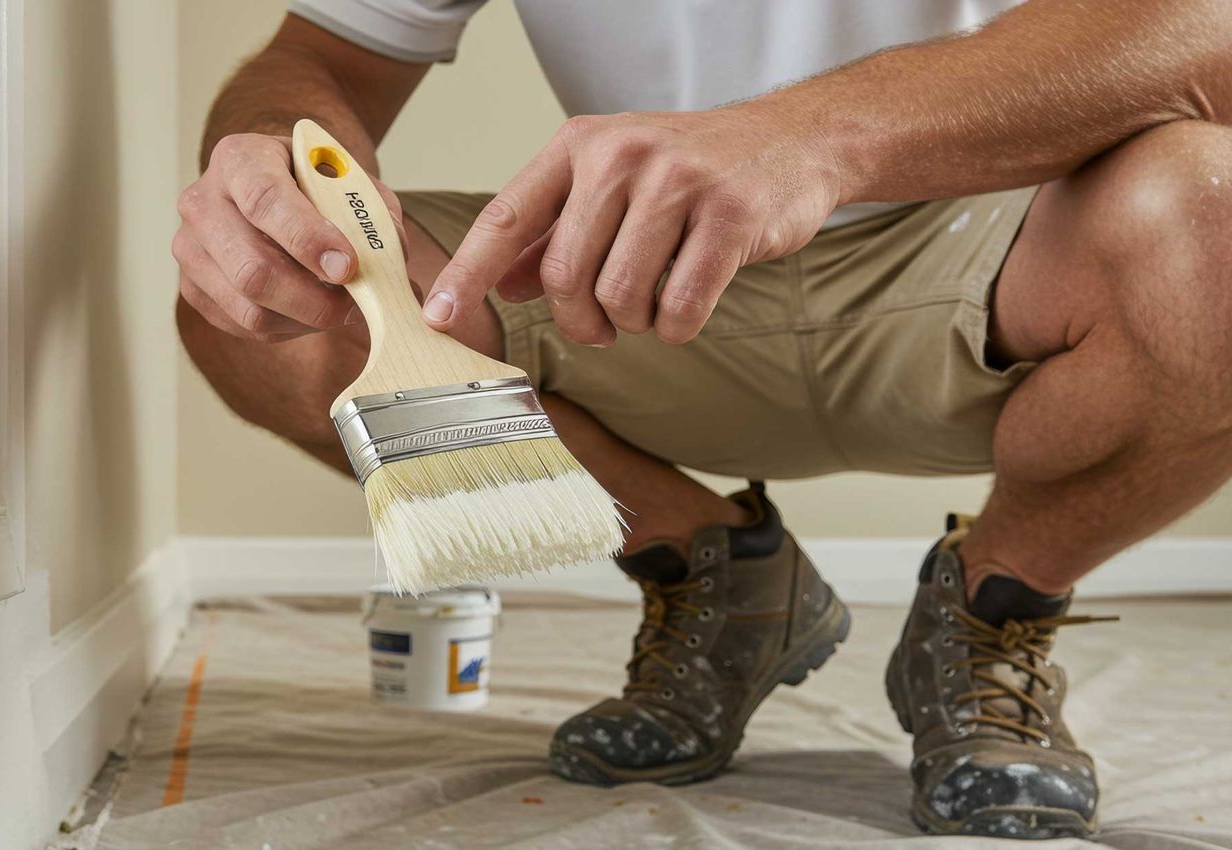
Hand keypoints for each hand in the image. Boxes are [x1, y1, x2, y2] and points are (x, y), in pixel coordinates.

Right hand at [174, 132, 403, 342]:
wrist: (273, 192)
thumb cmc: (311, 185)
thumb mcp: (347, 180)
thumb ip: (370, 210)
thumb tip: (388, 257)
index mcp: (238, 159)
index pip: (264, 200)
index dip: (308, 239)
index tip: (347, 266)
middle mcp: (202, 202)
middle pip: (252, 269)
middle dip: (313, 299)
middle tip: (356, 304)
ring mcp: (191, 249)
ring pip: (250, 309)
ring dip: (306, 319)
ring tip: (339, 308)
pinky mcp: (193, 289)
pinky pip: (246, 328)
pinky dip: (289, 328)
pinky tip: (310, 310)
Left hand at [422, 106, 841, 345]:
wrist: (793, 141)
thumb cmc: (695, 168)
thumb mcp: (615, 181)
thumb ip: (558, 230)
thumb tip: (506, 283)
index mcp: (581, 144)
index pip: (506, 216)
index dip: (467, 273)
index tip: (438, 316)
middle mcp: (622, 156)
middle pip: (567, 276)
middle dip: (581, 321)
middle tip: (603, 327)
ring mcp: (679, 183)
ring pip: (621, 299)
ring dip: (634, 324)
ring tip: (654, 304)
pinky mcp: (729, 218)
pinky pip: (679, 309)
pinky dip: (677, 327)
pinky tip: (687, 305)